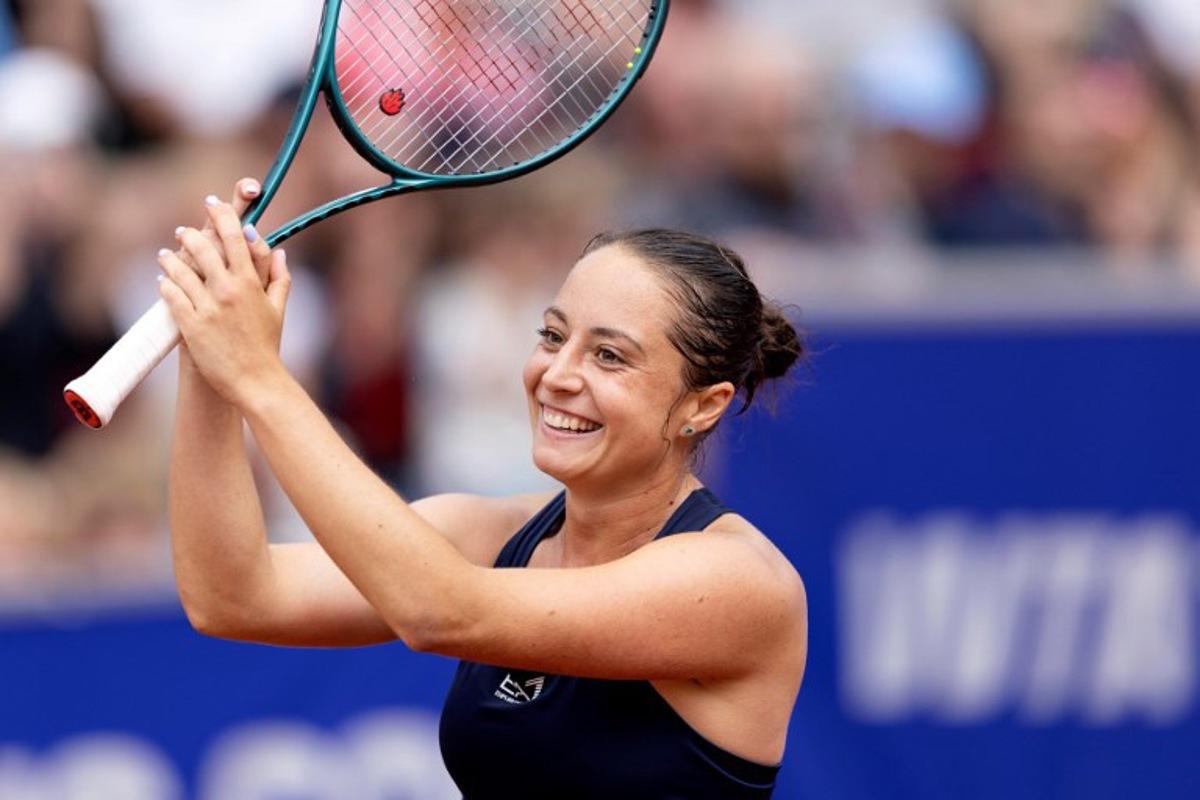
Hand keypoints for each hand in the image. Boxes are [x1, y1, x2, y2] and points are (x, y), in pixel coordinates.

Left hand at [174, 178, 268, 372]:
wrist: (255, 381)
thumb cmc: (267, 346)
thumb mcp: (278, 309)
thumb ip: (280, 277)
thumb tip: (279, 251)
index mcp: (252, 283)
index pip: (235, 236)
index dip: (222, 215)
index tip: (212, 204)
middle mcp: (229, 290)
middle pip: (204, 247)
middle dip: (190, 234)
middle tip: (184, 231)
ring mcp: (209, 307)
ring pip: (181, 270)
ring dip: (170, 258)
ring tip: (165, 255)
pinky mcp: (191, 325)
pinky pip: (171, 295)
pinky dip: (165, 285)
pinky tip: (163, 281)